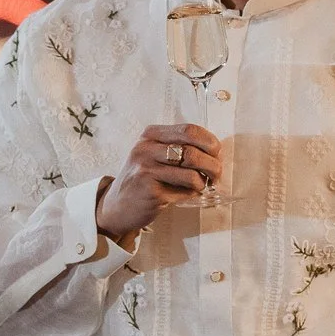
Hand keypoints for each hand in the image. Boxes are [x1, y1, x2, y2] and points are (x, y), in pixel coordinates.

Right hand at [95, 125, 221, 240]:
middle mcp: (146, 149)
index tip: (217, 154)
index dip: (210, 142)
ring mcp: (146, 170)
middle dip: (212, 165)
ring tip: (202, 186)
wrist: (118, 205)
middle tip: (216, 175)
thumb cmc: (144, 179)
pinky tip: (187, 194)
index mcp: (151, 135)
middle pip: (193, 152)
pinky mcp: (150, 191)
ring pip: (191, 174)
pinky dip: (192, 194)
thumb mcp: (155, 154)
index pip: (190, 130)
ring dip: (204, 182)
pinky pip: (184, 192)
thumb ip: (179, 147)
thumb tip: (216, 151)